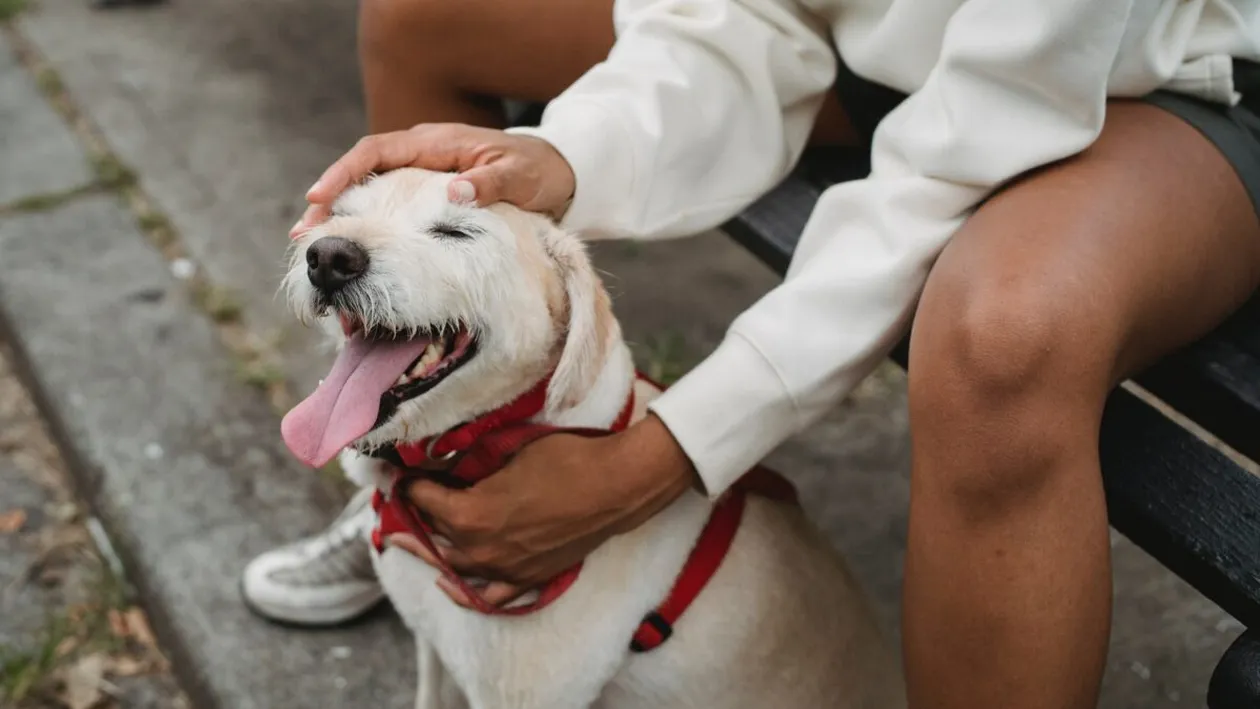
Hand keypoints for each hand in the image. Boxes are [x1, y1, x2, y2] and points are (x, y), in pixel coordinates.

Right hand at [291, 124, 575, 236]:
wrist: (555, 175)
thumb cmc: (536, 172)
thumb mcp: (519, 177)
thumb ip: (490, 184)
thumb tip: (455, 192)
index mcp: (435, 143)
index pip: (376, 151)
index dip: (345, 172)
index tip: (320, 196)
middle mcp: (420, 155)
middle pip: (362, 173)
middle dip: (331, 199)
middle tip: (305, 233)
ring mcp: (420, 175)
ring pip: (370, 192)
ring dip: (344, 217)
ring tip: (316, 246)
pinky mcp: (426, 197)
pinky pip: (388, 209)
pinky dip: (368, 228)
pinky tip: (355, 255)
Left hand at [385, 414, 700, 607]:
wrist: (614, 487)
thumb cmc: (564, 460)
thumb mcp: (509, 452)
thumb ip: (474, 465)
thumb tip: (450, 463)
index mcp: (469, 514)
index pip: (422, 498)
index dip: (409, 482)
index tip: (401, 473)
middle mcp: (479, 549)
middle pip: (431, 536)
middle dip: (412, 517)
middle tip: (396, 506)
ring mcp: (503, 569)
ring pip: (453, 565)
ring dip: (430, 549)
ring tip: (409, 540)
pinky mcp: (527, 579)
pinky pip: (488, 596)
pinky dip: (465, 591)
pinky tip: (449, 583)